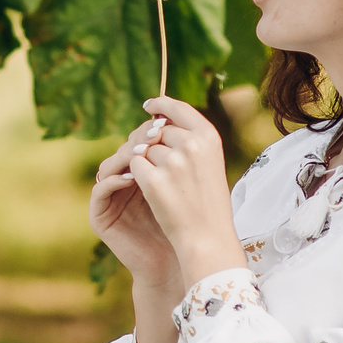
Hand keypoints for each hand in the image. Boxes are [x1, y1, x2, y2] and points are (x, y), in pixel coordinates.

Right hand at [89, 114, 181, 289]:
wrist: (177, 261)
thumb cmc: (185, 223)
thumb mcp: (185, 183)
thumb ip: (180, 156)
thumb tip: (184, 118)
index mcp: (142, 171)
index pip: (139, 140)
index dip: (149, 129)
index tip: (165, 122)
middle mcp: (123, 181)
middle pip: (123, 149)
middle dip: (138, 139)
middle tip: (154, 134)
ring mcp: (110, 198)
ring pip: (109, 165)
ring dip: (126, 156)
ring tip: (145, 152)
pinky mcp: (100, 215)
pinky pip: (100, 189)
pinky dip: (114, 180)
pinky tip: (132, 177)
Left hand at [124, 97, 242, 285]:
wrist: (207, 238)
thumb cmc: (208, 202)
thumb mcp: (208, 163)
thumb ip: (189, 140)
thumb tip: (157, 120)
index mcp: (209, 137)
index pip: (178, 108)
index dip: (161, 104)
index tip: (149, 106)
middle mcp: (191, 145)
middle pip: (157, 130)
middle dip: (152, 143)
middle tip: (158, 164)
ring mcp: (171, 162)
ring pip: (143, 149)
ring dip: (145, 163)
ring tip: (163, 184)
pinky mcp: (152, 180)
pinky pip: (134, 166)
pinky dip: (136, 176)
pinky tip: (150, 191)